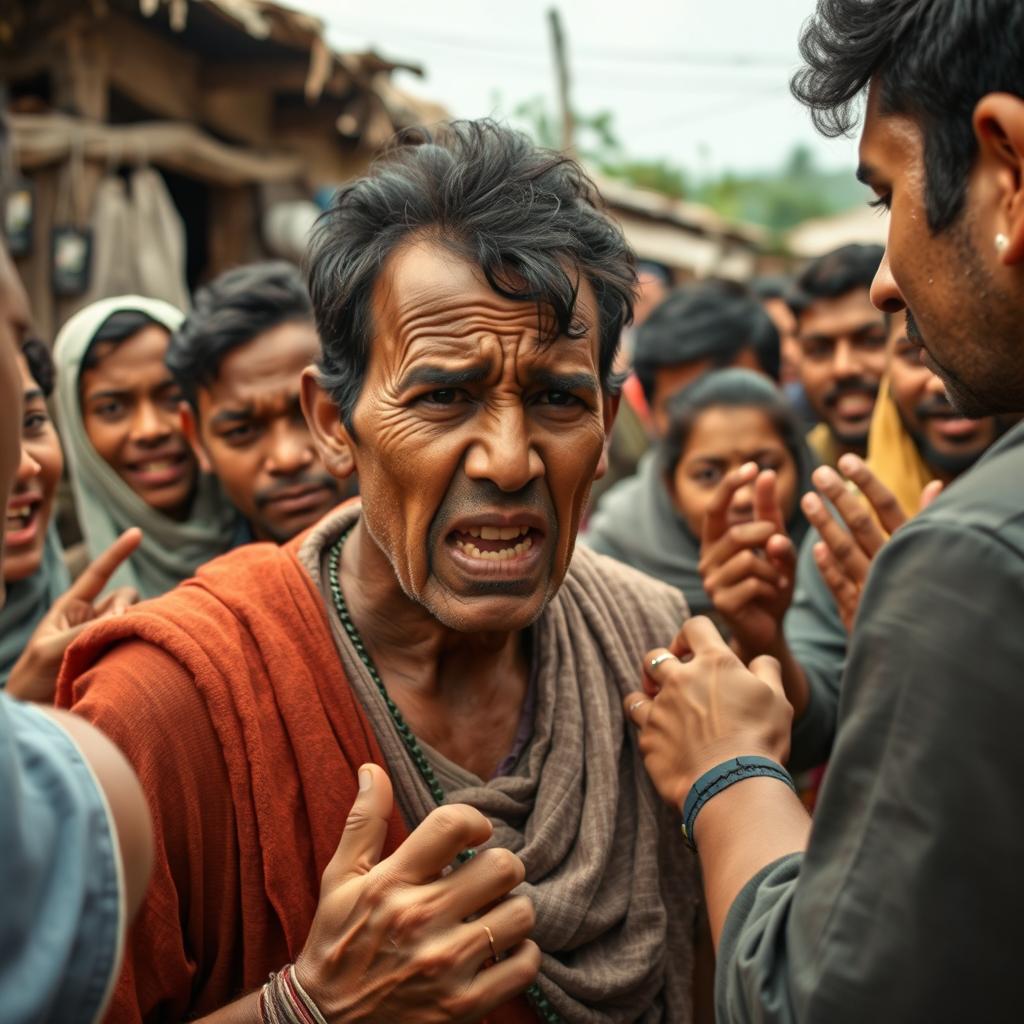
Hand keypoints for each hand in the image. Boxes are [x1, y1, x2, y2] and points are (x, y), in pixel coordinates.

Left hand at [6, 529, 142, 702]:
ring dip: (133, 626)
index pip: (98, 573)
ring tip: (115, 650)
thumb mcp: (51, 648)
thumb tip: (126, 615)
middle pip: (126, 596)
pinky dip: (141, 640)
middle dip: (126, 607)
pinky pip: (140, 638)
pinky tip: (133, 655)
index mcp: (71, 607)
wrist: (39, 711)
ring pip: (136, 616)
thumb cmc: (33, 678)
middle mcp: (92, 617)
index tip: (137, 533)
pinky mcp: (120, 654)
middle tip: (114, 628)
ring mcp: (107, 635)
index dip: (117, 552)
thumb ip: (87, 628)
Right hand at [294, 764, 539, 1022]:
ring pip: (521, 913)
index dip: (476, 821)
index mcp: (391, 883)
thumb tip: (372, 768)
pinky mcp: (463, 1007)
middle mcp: (419, 920)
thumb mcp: (340, 879)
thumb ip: (363, 821)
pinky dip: (521, 955)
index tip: (474, 835)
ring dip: (512, 911)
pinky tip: (498, 952)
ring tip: (491, 916)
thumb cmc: (336, 942)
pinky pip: (526, 965)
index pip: (454, 824)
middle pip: (504, 866)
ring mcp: (444, 967)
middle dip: (500, 866)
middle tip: (486, 879)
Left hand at [623, 617, 792, 808]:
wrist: (733, 785)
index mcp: (713, 664)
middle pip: (655, 656)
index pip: (695, 626)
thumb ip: (766, 670)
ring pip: (638, 692)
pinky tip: (664, 741)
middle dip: (662, 664)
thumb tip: (758, 661)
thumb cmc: (760, 739)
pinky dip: (648, 729)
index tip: (694, 649)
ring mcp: (660, 709)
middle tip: (675, 683)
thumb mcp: (777, 698)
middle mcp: (680, 680)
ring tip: (661, 710)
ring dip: (647, 697)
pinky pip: (639, 726)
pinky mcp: (648, 738)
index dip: (692, 634)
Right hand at [699, 463, 795, 658]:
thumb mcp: (777, 548)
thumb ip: (772, 517)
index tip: (752, 466)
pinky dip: (773, 585)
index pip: (715, 509)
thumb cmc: (771, 586)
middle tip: (782, 545)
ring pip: (748, 559)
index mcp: (716, 543)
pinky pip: (753, 582)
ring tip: (780, 579)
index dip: (730, 486)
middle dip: (765, 536)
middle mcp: (707, 559)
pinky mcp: (722, 602)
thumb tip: (765, 477)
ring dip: (774, 568)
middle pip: (736, 535)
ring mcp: (711, 582)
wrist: (768, 630)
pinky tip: (774, 594)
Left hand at [802, 455, 942, 631]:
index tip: (846, 460)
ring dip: (825, 524)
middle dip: (840, 497)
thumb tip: (935, 483)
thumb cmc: (921, 590)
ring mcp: (875, 588)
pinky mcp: (859, 613)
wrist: (918, 647)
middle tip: (818, 473)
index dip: (867, 482)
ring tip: (806, 499)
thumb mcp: (930, 554)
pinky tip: (815, 549)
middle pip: (862, 524)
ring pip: (846, 551)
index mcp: (910, 546)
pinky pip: (841, 587)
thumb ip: (927, 520)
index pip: (887, 507)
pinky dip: (829, 568)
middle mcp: (894, 564)